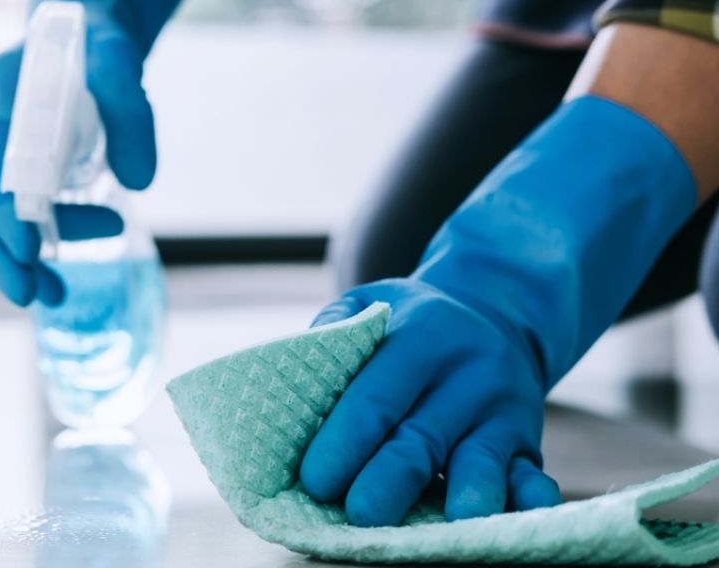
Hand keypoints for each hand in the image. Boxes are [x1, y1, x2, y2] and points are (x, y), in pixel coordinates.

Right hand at [0, 0, 208, 305]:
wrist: (79, 34)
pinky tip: (54, 281)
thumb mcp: (119, 59)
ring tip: (53, 296)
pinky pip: (3, 219)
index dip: (1, 205)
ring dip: (12, 262)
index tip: (27, 246)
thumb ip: (131, 109)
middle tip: (32, 295)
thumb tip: (140, 179)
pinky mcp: (0, 174)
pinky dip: (25, 252)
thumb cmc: (95, 44)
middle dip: (0, 252)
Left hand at [299, 279, 561, 526]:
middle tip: (361, 514)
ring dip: (467, 493)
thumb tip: (294, 375)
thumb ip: (336, 328)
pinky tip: (523, 517)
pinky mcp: (526, 443)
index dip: (346, 440)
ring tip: (452, 523)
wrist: (495, 314)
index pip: (377, 396)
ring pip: (480, 459)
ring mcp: (503, 410)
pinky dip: (530, 500)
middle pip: (422, 436)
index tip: (316, 480)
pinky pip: (532, 475)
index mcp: (421, 335)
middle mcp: (467, 372)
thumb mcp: (373, 303)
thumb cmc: (409, 322)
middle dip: (391, 479)